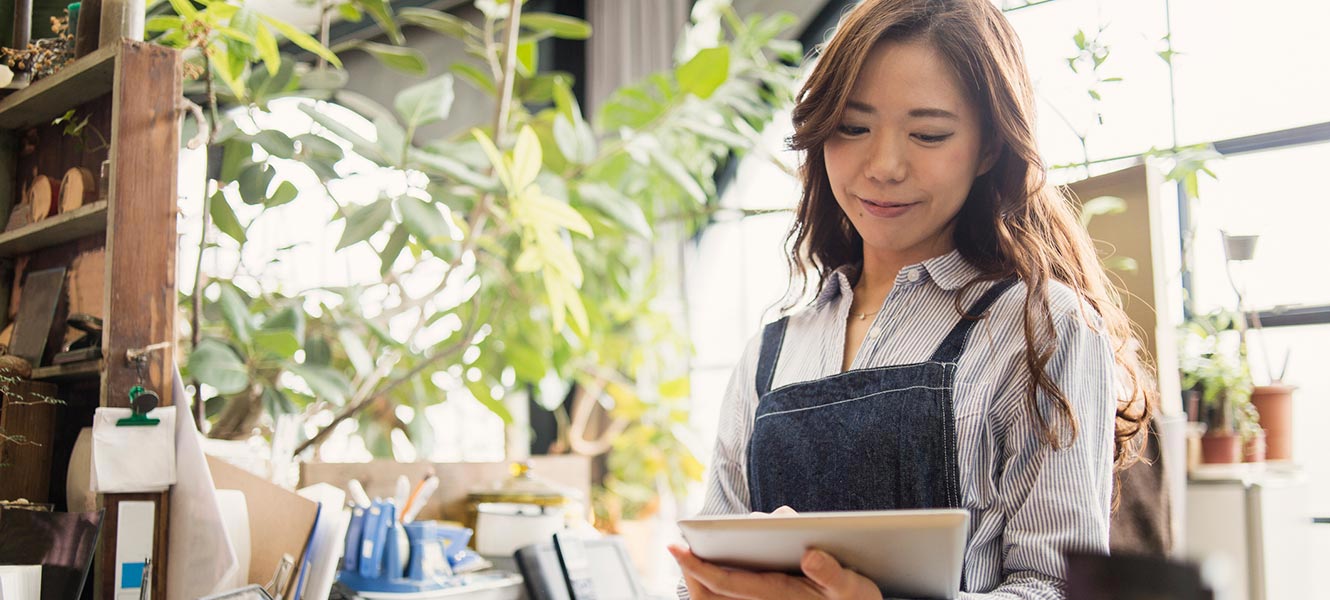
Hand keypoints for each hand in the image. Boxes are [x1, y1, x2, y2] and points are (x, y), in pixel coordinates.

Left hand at [669, 538, 881, 599]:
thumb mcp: (851, 587)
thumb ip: (831, 573)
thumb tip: (810, 556)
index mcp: (776, 594)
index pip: (724, 583)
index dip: (696, 566)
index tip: (675, 548)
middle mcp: (765, 599)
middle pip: (712, 592)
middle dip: (692, 570)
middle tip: (680, 547)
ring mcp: (765, 598)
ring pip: (719, 593)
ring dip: (705, 574)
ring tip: (698, 552)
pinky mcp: (771, 594)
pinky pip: (734, 590)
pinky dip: (722, 575)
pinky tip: (727, 556)